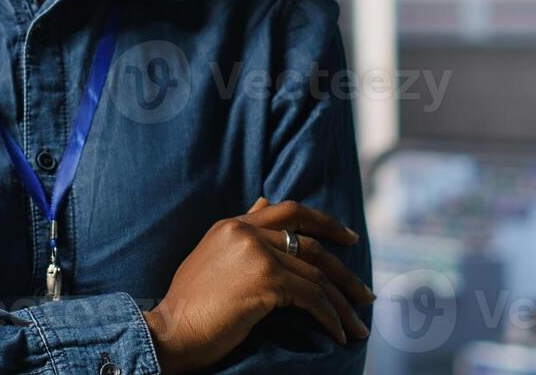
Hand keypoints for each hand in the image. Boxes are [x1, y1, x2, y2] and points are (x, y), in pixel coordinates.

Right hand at [142, 197, 373, 373]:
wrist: (171, 330)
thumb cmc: (189, 304)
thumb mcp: (212, 257)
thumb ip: (242, 233)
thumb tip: (264, 202)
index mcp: (232, 225)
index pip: (288, 211)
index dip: (324, 222)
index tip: (348, 237)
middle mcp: (245, 232)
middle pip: (310, 243)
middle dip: (343, 270)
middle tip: (364, 293)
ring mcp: (256, 253)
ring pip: (316, 275)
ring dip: (342, 304)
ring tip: (358, 325)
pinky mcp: (266, 279)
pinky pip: (313, 297)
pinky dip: (331, 318)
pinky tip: (338, 334)